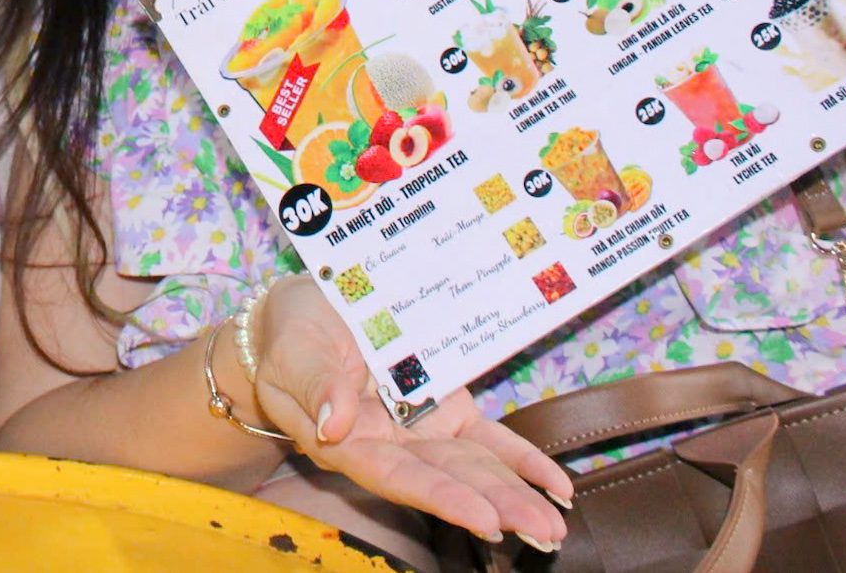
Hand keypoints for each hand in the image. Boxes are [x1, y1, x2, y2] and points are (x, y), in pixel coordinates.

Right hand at [250, 277, 571, 548]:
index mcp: (348, 443)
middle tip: (542, 533)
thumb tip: (338, 424)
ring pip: (474, 466)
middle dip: (497, 506)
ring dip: (516, 495)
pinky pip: (488, 439)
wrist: (305, 313)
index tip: (485, 520)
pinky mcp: (445, 407)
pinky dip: (523, 461)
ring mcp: (422, 428)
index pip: (398, 477)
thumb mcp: (294, 353)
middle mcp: (390, 445)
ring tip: (554, 524)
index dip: (442, 499)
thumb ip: (316, 386)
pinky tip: (555, 486)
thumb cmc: (290, 336)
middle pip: (448, 481)